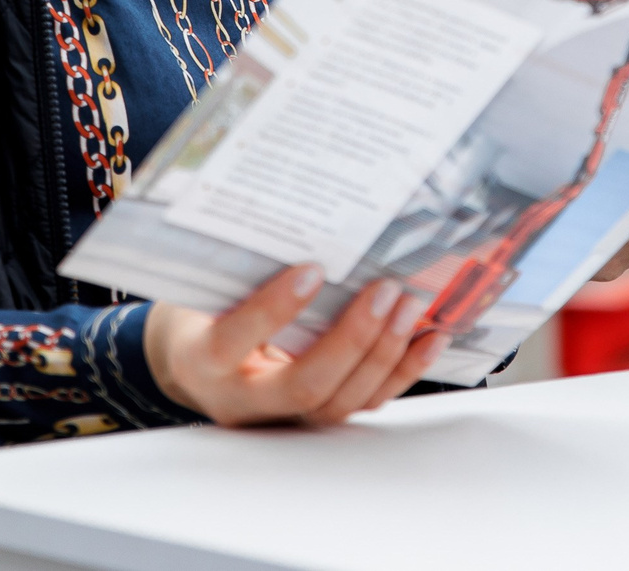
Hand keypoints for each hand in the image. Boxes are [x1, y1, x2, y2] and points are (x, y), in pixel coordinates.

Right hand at [143, 263, 446, 426]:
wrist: (200, 361)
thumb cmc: (205, 311)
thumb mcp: (206, 287)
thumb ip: (242, 266)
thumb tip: (303, 214)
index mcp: (205, 360)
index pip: (234, 342)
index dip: (273, 311)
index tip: (312, 269)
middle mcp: (244, 399)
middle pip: (304, 385)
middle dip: (353, 339)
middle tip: (384, 290)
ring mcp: (284, 415)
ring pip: (341, 401)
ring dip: (384, 354)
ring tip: (410, 307)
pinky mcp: (317, 413)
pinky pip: (364, 401)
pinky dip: (401, 371)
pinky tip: (428, 340)